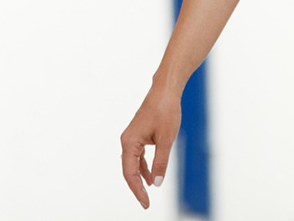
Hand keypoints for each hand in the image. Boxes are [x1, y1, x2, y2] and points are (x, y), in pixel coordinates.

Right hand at [120, 86, 181, 207]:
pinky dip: (143, 166)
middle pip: (128, 170)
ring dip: (140, 178)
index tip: (145, 203)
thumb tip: (157, 182)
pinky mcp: (139, 134)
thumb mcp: (165, 140)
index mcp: (130, 142)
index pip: (130, 173)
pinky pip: (138, 156)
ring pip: (132, 163)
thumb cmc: (165, 111)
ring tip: (148, 192)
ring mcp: (132, 137)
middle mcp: (127, 140)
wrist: (166, 90)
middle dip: (137, 187)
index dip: (137, 190)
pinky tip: (150, 175)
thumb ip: (160, 162)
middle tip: (145, 203)